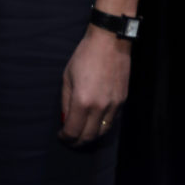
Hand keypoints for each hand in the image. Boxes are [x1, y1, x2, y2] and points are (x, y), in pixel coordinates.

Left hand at [58, 25, 130, 145]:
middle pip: (88, 137)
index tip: (61, 136)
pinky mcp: (122, 102)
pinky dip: (102, 127)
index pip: (73, 131)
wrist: (110, 42)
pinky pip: (112, 122)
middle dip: (77, 142)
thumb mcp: (67, 76)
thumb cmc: (84, 56)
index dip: (65, 137)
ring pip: (102, 132)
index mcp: (82, 101)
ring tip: (82, 134)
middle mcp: (100, 107)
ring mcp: (113, 106)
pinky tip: (95, 123)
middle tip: (70, 140)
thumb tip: (66, 119)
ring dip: (91, 137)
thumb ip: (66, 101)